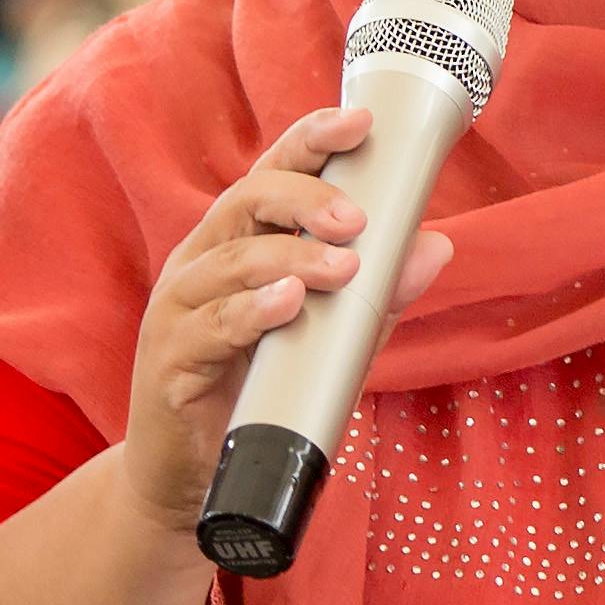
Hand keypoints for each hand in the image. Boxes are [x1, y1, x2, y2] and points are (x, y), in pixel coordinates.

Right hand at [116, 106, 453, 533]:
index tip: (360, 121)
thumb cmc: (260, 397)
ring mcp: (179, 311)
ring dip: (290, 257)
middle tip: (358, 219)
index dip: (311, 141)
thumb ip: (376, 297)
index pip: (271, 173)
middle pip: (245, 202)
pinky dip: (251, 312)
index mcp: (236, 245)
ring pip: (229, 260)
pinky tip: (286, 304)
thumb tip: (436, 246)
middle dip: (305, 198)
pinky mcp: (169, 362)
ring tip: (342, 267)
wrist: (190, 484)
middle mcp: (201, 265)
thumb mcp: (330, 343)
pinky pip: (210, 326)